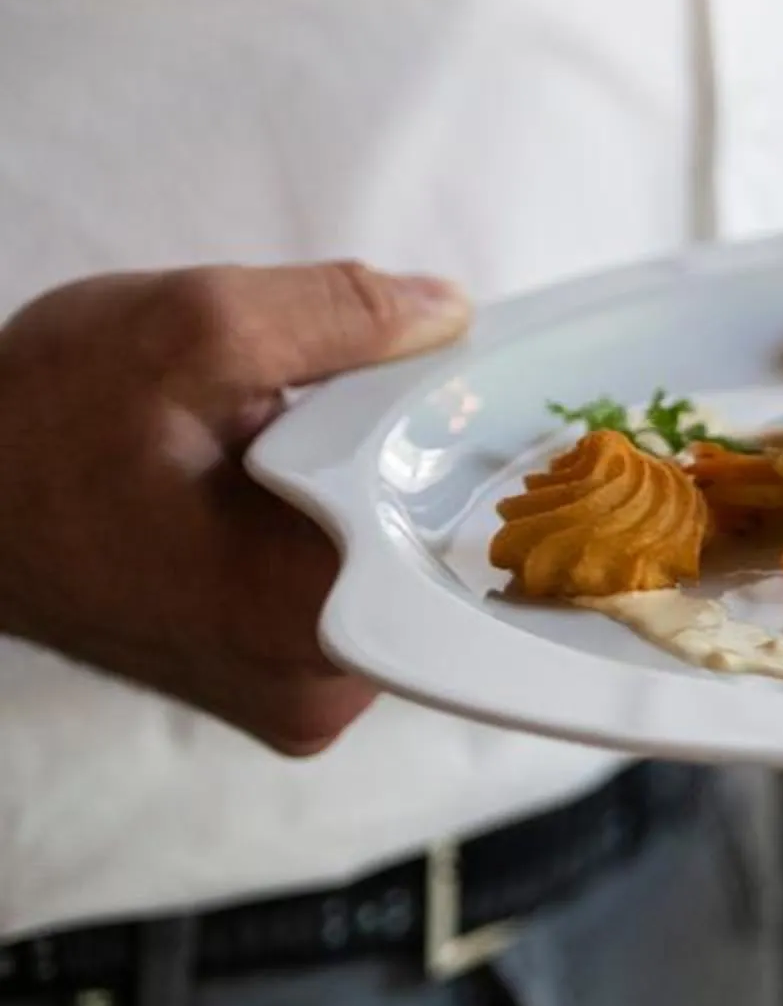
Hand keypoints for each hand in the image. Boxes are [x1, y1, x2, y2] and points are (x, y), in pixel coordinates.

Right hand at [0, 263, 470, 755]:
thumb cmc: (32, 429)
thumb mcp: (186, 331)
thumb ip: (337, 315)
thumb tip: (450, 313)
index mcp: (305, 618)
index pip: (487, 552)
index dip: (510, 461)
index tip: (512, 403)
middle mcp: (316, 686)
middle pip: (456, 557)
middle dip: (435, 463)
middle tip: (376, 399)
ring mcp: (298, 692)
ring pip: (408, 566)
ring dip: (386, 488)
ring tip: (314, 432)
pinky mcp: (279, 674)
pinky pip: (364, 583)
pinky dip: (350, 516)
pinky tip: (304, 468)